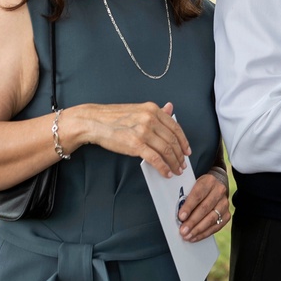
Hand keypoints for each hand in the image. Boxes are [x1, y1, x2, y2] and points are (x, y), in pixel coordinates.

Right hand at [65, 101, 190, 176]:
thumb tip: (170, 108)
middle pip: (172, 140)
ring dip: (174, 162)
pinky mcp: (135, 144)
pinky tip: (166, 172)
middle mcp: (150, 119)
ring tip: (176, 170)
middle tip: (183, 164)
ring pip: (166, 150)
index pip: (175, 127)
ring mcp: (143, 131)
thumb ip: (156, 112)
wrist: (94, 122)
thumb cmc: (114, 118)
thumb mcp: (138, 110)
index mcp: (153, 109)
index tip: (187, 150)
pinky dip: (163, 167)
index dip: (183, 141)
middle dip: (180, 154)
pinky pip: (155, 158)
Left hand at [178, 168, 230, 241]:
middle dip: (192, 221)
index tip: (181, 217)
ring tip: (188, 236)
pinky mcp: (227, 214)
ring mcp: (224, 203)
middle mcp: (219, 191)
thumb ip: (185, 196)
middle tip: (183, 231)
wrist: (216, 186)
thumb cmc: (200, 189)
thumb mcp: (192, 185)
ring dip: (198, 229)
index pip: (198, 194)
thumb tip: (176, 212)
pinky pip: (216, 226)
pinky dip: (205, 233)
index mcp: (209, 181)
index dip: (189, 206)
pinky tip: (195, 237)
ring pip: (211, 218)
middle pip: (205, 208)